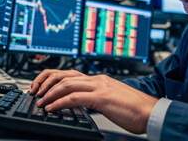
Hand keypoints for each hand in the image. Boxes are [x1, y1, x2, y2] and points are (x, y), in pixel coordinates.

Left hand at [30, 70, 157, 133]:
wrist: (152, 112)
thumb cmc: (135, 109)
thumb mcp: (110, 100)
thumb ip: (95, 98)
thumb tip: (81, 103)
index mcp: (98, 79)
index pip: (69, 74)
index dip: (51, 79)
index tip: (41, 88)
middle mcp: (97, 80)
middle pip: (63, 74)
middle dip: (45, 82)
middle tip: (35, 92)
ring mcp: (99, 87)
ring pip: (66, 84)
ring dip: (49, 93)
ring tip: (40, 102)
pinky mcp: (102, 98)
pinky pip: (74, 98)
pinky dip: (59, 102)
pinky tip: (51, 108)